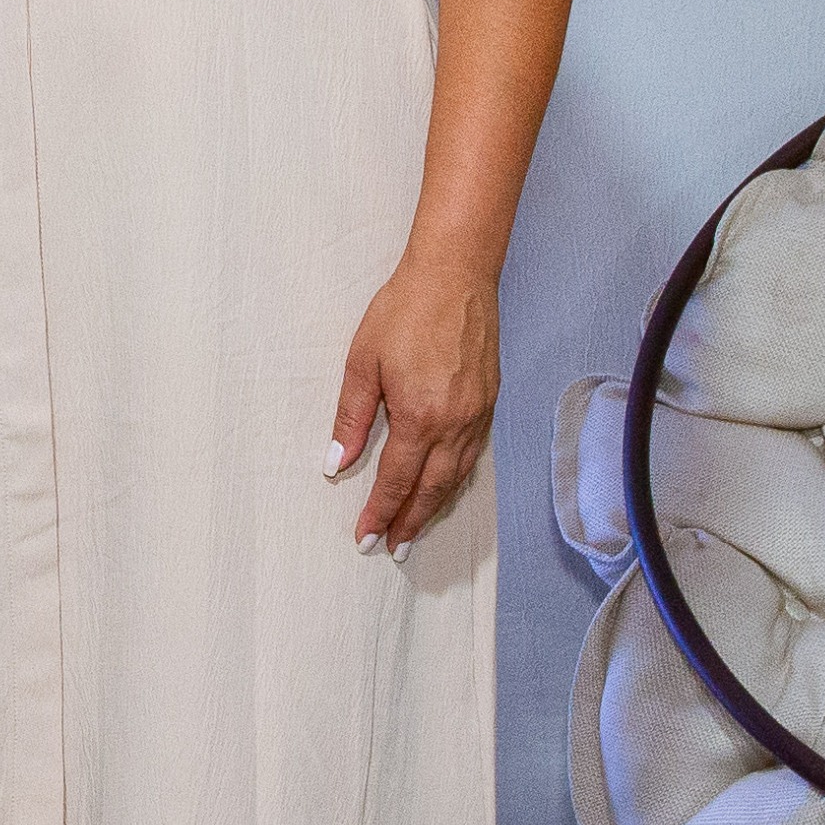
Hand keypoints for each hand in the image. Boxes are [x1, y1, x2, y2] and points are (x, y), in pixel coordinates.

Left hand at [325, 251, 499, 553]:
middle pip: (432, 490)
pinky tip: (445, 484)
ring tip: (415, 527)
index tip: (366, 539)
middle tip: (394, 549)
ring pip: (457, 476)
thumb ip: (351, 418)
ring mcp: (478, 414)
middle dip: (411, 523)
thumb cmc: (403, 311)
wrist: (455, 275)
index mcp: (420, 417)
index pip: (397, 482)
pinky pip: (473, 454)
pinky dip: (456, 478)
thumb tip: (335, 463)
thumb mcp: (362, 362)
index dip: (380, 514)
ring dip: (435, 506)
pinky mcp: (490, 401)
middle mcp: (455, 424)